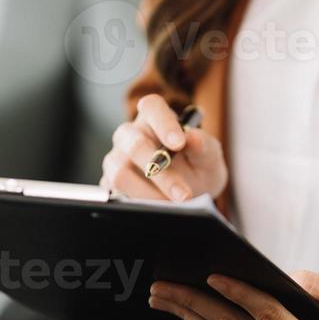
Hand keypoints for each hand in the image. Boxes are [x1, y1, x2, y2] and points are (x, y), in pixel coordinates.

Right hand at [101, 95, 228, 202]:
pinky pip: (115, 194)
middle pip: (135, 143)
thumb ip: (204, 146)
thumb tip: (192, 137)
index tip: (179, 143)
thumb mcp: (209, 158)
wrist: (189, 195)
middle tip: (184, 194)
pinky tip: (156, 212)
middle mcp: (130, 135)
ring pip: (120, 172)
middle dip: (161, 172)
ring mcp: (116, 160)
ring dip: (148, 193)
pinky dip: (137, 205)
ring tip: (172, 207)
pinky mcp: (109, 185)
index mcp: (154, 118)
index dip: (163, 122)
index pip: (151, 106)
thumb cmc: (198, 168)